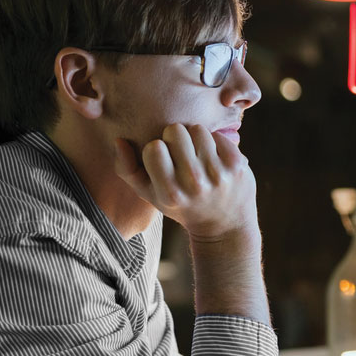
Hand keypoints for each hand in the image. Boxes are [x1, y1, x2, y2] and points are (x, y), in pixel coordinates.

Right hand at [114, 123, 257, 240]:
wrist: (225, 225)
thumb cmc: (182, 205)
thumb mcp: (150, 195)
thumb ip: (127, 169)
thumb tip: (119, 140)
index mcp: (170, 193)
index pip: (153, 147)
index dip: (157, 150)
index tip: (164, 161)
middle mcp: (194, 184)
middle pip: (175, 131)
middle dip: (175, 139)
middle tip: (181, 155)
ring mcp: (218, 174)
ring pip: (197, 129)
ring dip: (195, 139)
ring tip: (197, 156)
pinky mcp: (237, 165)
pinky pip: (218, 135)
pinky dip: (214, 143)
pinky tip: (214, 159)